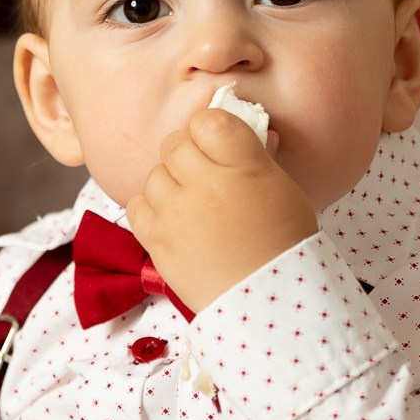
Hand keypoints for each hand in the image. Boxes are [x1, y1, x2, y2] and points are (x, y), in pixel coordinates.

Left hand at [125, 108, 318, 313]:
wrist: (267, 298)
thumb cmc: (282, 243)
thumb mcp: (281, 189)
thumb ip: (256, 155)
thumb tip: (242, 128)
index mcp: (243, 167)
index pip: (209, 120)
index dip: (209, 128)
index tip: (216, 142)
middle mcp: (205, 185)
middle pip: (176, 144)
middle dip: (188, 153)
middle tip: (204, 173)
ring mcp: (176, 212)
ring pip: (155, 173)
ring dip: (170, 182)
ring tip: (191, 202)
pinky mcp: (156, 239)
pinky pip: (137, 204)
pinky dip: (151, 206)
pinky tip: (172, 217)